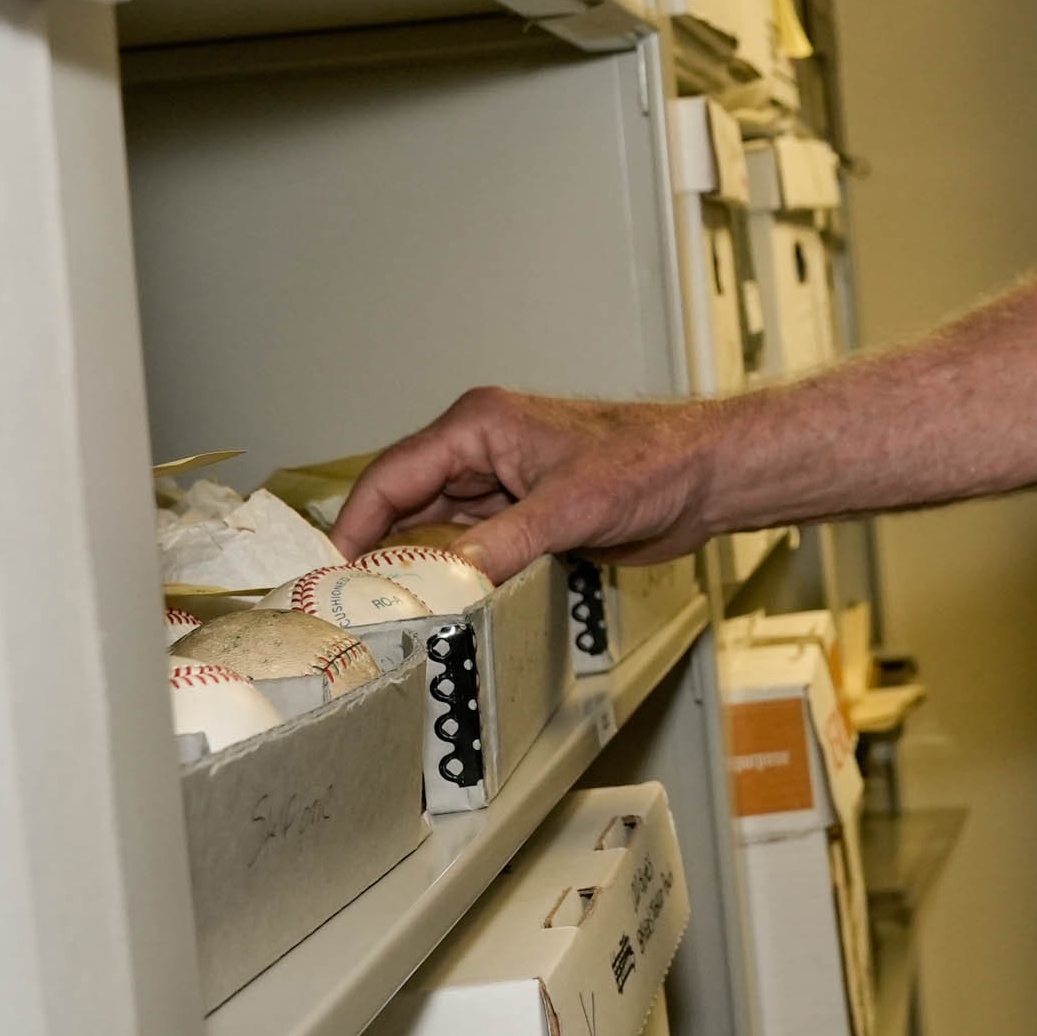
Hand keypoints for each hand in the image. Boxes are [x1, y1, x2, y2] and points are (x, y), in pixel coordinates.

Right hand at [327, 388, 731, 581]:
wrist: (705, 476)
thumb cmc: (651, 463)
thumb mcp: (570, 507)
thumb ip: (504, 543)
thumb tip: (449, 579)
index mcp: (479, 424)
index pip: (395, 475)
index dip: (357, 523)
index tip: (331, 570)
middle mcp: (482, 448)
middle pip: (406, 501)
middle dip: (377, 549)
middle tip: (348, 601)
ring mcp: (503, 482)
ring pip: (436, 527)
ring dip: (414, 565)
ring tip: (383, 611)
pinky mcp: (525, 514)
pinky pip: (471, 545)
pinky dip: (453, 572)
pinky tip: (439, 603)